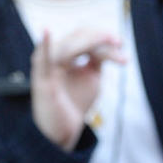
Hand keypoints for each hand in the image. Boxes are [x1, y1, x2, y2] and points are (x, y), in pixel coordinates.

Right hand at [30, 29, 125, 150]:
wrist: (64, 130)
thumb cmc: (75, 101)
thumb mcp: (92, 76)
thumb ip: (97, 59)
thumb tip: (108, 44)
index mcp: (63, 53)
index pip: (82, 36)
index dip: (101, 36)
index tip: (121, 43)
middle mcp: (52, 56)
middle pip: (76, 37)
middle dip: (99, 37)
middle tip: (119, 42)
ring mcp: (46, 66)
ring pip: (68, 45)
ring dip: (92, 41)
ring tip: (115, 45)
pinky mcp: (42, 80)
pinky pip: (42, 60)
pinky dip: (45, 45)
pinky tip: (47, 31)